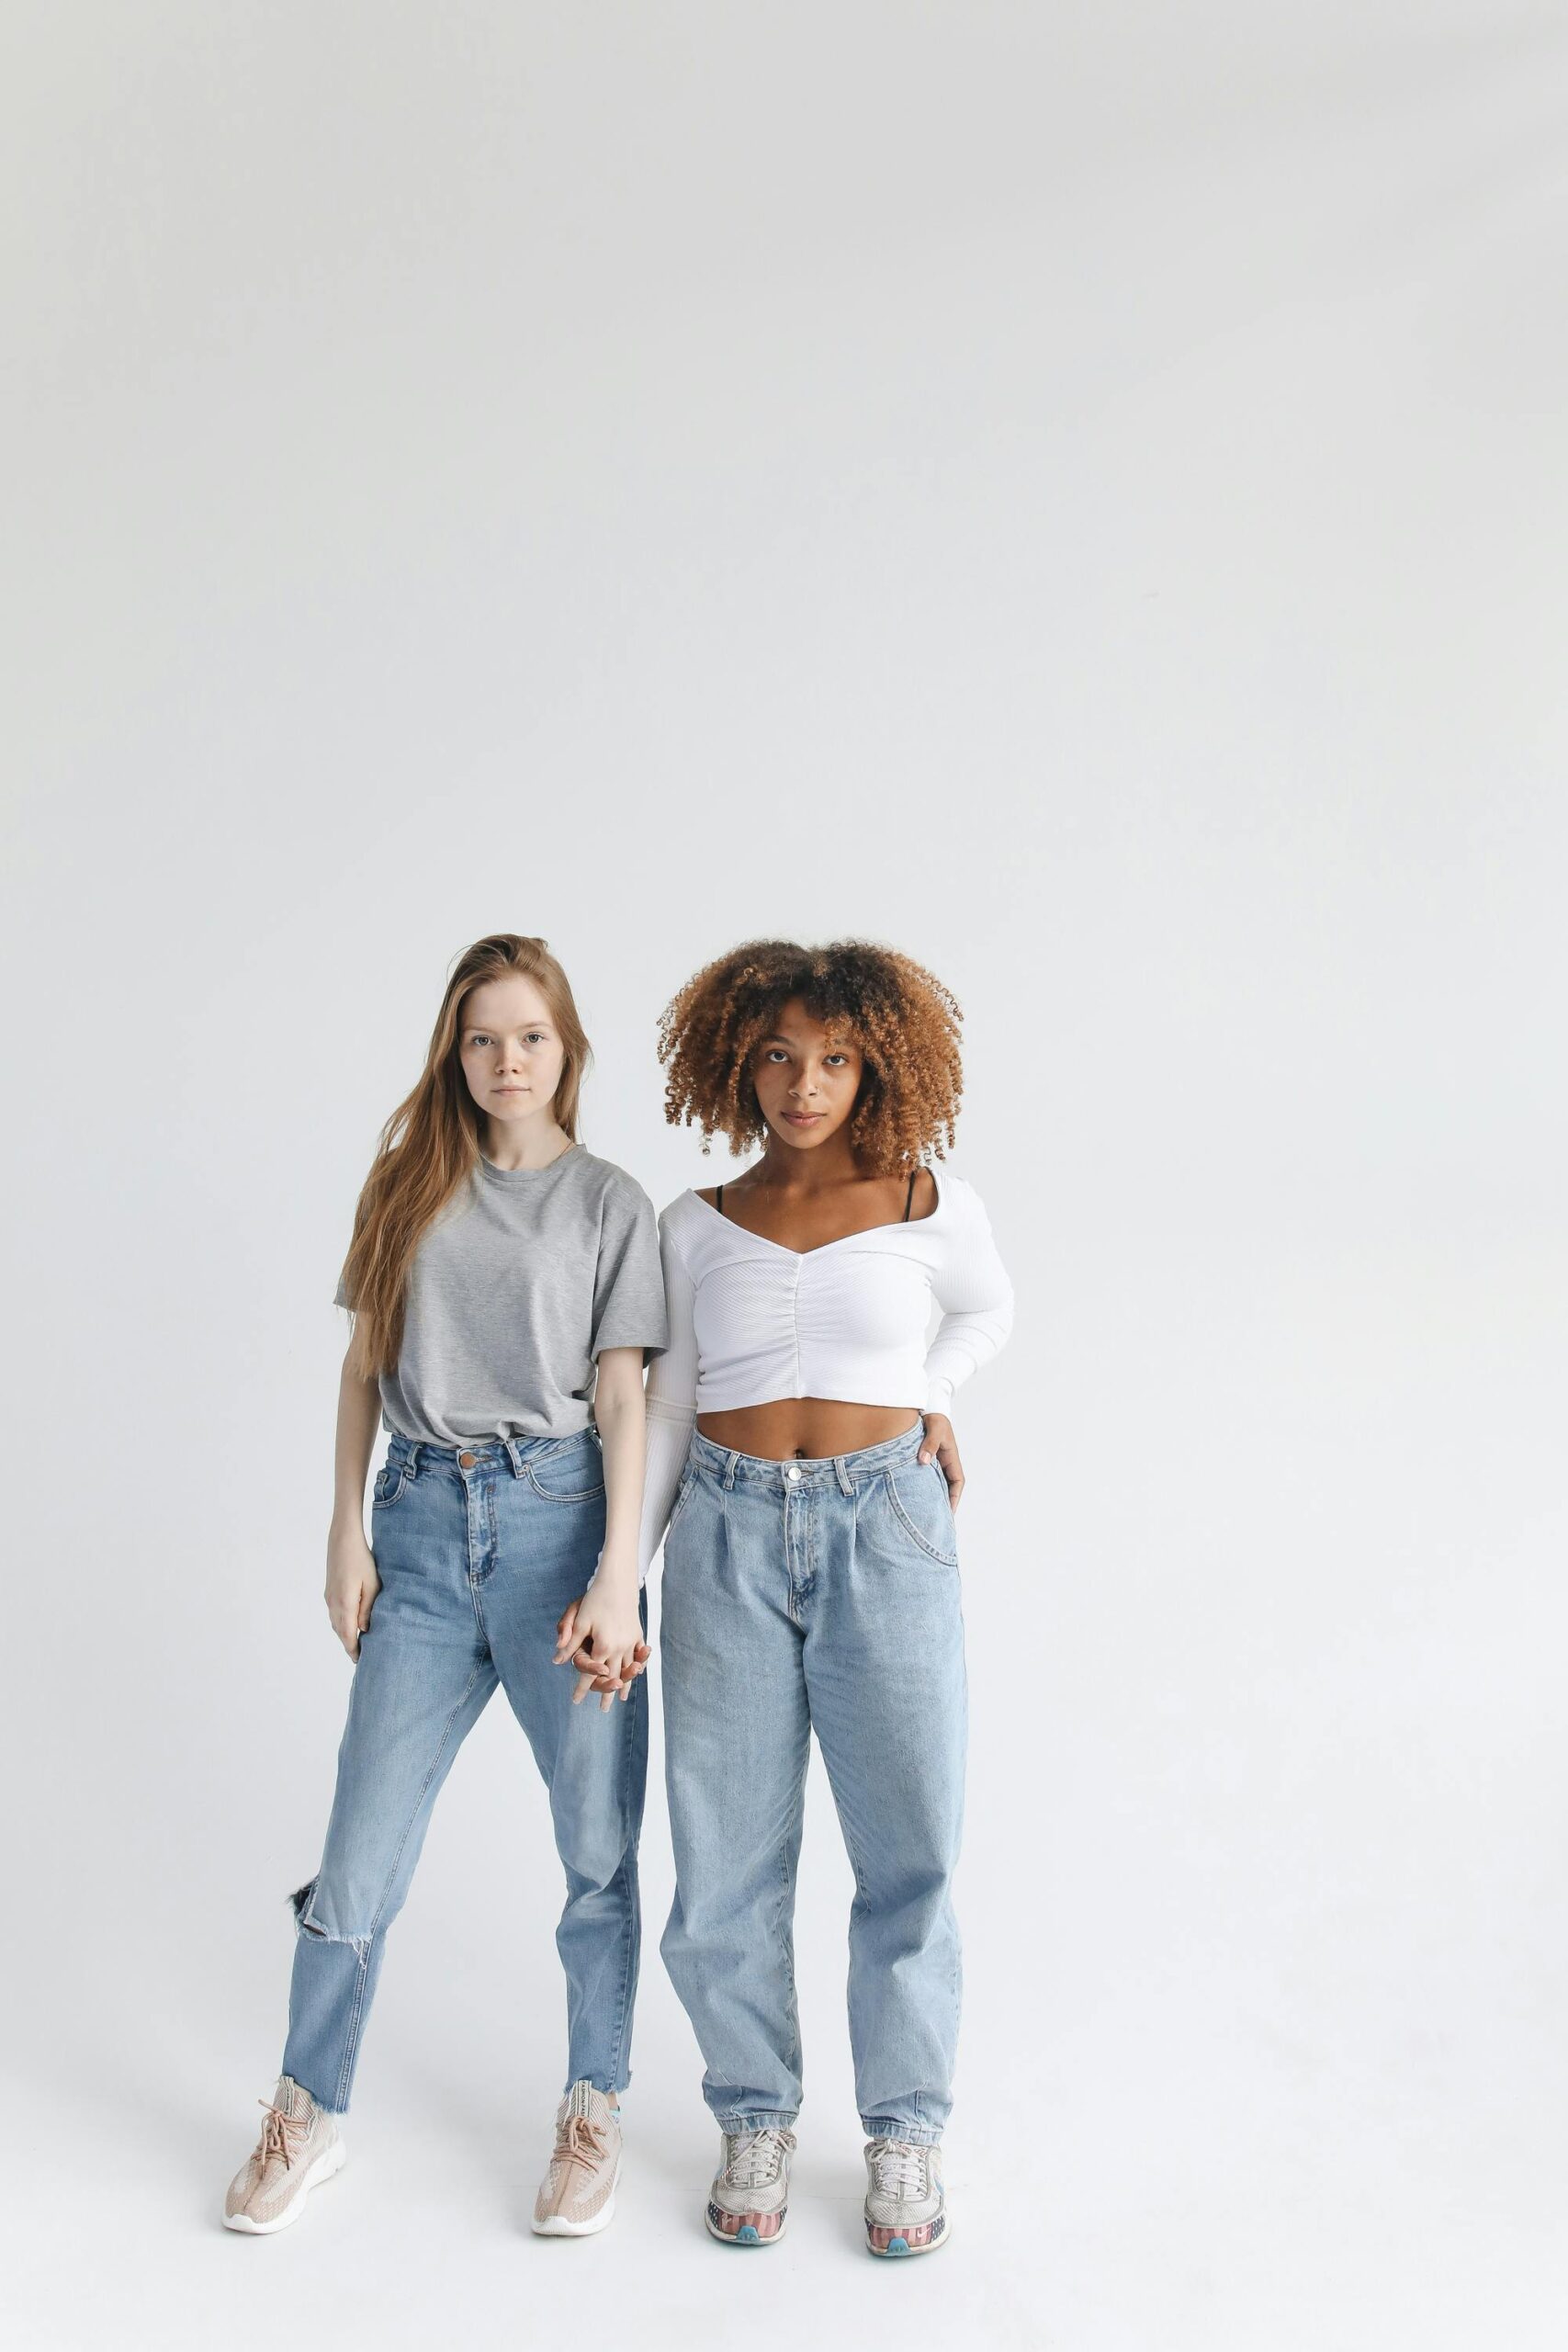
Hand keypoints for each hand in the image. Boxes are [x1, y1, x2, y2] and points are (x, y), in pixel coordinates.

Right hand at [325, 1523, 379, 1659]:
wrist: (342, 1539)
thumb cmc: (361, 1559)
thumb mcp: (371, 1585)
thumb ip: (367, 1609)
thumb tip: (365, 1629)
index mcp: (344, 1604)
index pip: (348, 1635)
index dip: (353, 1650)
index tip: (360, 1662)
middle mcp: (333, 1604)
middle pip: (340, 1632)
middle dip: (349, 1645)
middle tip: (360, 1657)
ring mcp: (329, 1597)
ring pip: (336, 1623)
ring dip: (344, 1634)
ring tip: (356, 1643)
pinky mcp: (329, 1590)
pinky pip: (334, 1613)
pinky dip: (341, 1623)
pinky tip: (350, 1623)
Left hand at [554, 1587, 649, 1712]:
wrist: (618, 1582)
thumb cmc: (595, 1600)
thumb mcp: (578, 1619)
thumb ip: (570, 1642)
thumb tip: (558, 1661)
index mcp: (602, 1646)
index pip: (589, 1673)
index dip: (581, 1688)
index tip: (575, 1701)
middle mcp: (618, 1648)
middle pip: (612, 1677)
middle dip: (605, 1693)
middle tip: (602, 1710)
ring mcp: (630, 1642)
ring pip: (628, 1669)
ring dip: (625, 1685)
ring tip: (622, 1699)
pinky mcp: (638, 1634)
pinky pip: (638, 1656)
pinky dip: (637, 1667)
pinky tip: (637, 1674)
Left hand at [917, 1412, 963, 1508]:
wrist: (928, 1406)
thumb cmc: (934, 1416)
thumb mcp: (934, 1428)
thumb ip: (929, 1444)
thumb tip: (924, 1461)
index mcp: (952, 1457)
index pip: (957, 1482)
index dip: (954, 1498)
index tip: (948, 1513)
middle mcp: (945, 1462)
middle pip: (947, 1487)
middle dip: (943, 1503)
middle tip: (935, 1520)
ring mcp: (936, 1461)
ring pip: (936, 1483)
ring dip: (932, 1496)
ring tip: (923, 1513)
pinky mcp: (925, 1458)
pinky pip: (925, 1476)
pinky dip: (922, 1487)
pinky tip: (912, 1496)